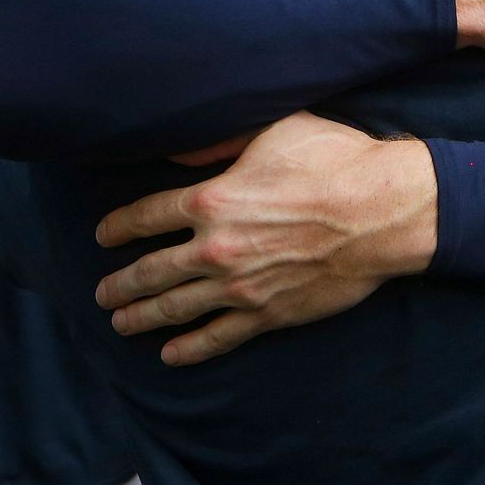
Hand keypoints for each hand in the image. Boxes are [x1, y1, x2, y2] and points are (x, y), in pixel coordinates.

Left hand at [94, 112, 436, 365]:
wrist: (382, 211)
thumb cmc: (333, 160)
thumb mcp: (272, 129)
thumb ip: (218, 142)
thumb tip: (175, 151)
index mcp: (212, 199)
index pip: (146, 216)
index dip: (118, 227)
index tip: (103, 235)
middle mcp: (216, 248)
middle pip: (151, 271)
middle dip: (120, 283)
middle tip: (102, 292)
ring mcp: (241, 286)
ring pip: (176, 308)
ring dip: (142, 317)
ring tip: (119, 322)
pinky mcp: (268, 313)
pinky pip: (219, 337)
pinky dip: (190, 348)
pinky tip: (170, 355)